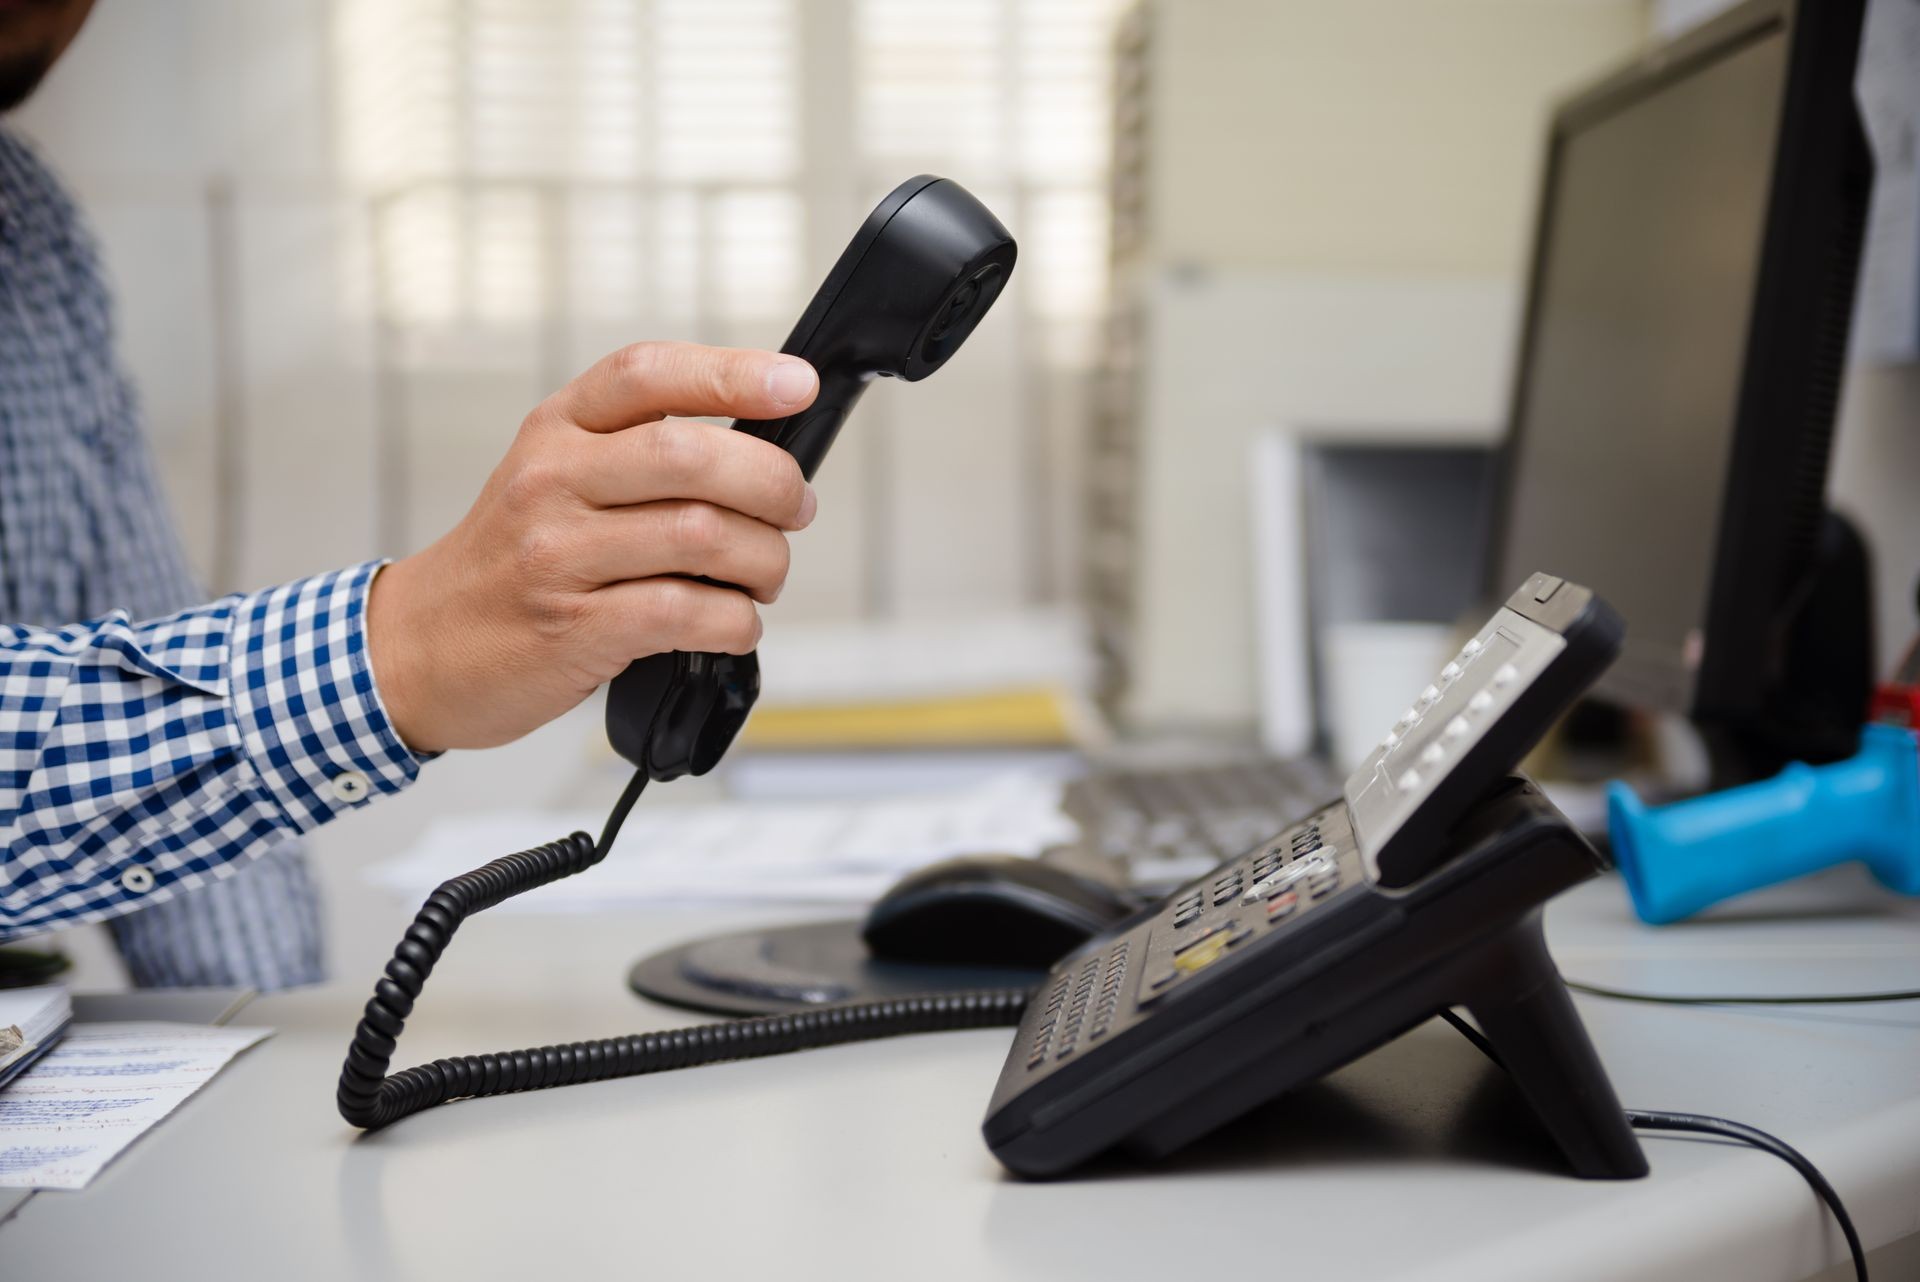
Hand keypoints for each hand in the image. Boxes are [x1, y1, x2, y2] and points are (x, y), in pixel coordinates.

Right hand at [367, 341, 819, 752]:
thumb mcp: (555, 479)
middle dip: (772, 482)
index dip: (732, 371)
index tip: (796, 384)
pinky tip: (734, 623)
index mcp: (557, 429)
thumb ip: (638, 453)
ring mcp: (558, 555)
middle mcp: (553, 481)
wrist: (420, 646)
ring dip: (765, 560)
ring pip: (701, 535)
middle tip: (794, 509)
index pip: (648, 373)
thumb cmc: (513, 560)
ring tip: (764, 575)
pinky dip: (736, 621)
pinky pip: (686, 612)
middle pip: (690, 454)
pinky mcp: (573, 629)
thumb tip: (763, 452)